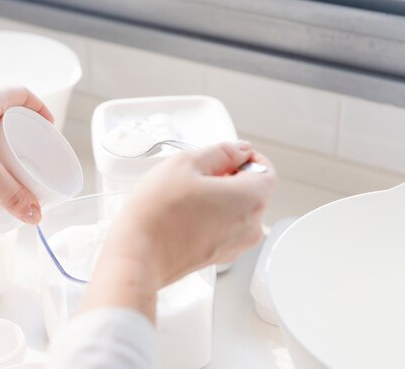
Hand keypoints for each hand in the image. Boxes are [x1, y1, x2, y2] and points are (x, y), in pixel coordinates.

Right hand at [80, 141, 274, 320]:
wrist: (138, 255)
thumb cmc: (158, 212)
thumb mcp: (186, 163)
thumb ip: (221, 151)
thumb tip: (239, 149)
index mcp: (250, 199)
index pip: (265, 170)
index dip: (245, 158)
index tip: (224, 157)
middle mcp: (251, 226)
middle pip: (253, 190)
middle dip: (230, 177)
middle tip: (197, 175)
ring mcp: (236, 245)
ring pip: (238, 210)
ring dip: (220, 198)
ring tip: (187, 197)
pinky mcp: (220, 256)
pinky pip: (226, 228)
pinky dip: (212, 217)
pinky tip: (185, 214)